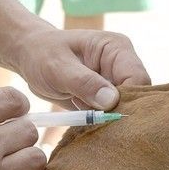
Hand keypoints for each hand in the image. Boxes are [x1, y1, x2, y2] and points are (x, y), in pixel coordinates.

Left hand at [12, 28, 150, 110]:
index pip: (138, 78)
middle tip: (93, 119)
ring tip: (83, 113)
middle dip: (118, 111)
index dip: (127, 100)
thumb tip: (111, 102)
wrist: (30, 57)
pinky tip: (84, 117)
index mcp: (117, 48)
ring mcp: (118, 80)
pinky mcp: (109, 95)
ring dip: (108, 117)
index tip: (105, 114)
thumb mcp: (57, 67)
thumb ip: (84, 83)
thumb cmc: (42, 54)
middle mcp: (123, 64)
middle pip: (138, 95)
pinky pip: (115, 113)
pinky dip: (102, 120)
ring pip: (127, 107)